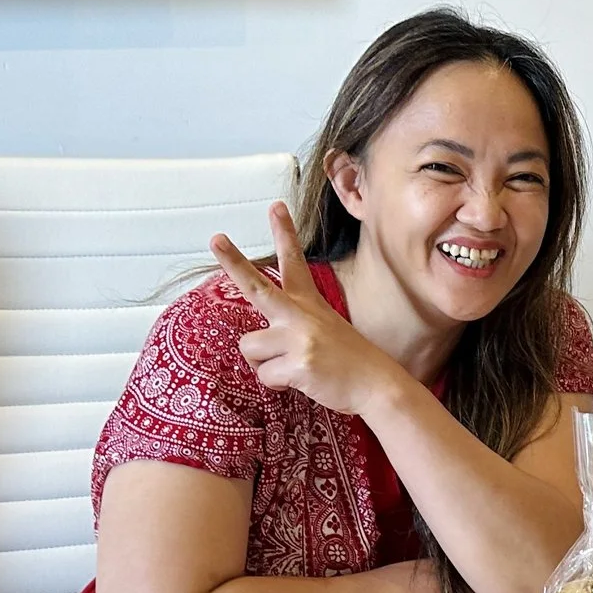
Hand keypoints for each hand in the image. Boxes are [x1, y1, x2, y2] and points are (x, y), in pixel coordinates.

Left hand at [210, 205, 408, 419]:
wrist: (377, 385)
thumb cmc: (348, 361)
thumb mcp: (325, 330)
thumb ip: (292, 326)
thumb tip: (259, 343)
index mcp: (309, 303)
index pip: (294, 262)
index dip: (285, 232)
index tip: (276, 207)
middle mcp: (301, 315)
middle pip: (257, 286)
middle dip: (233, 262)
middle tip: (215, 239)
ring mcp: (299, 337)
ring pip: (250, 348)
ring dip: (264, 364)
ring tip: (292, 367)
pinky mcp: (299, 363)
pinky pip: (265, 376)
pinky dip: (278, 385)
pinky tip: (301, 381)